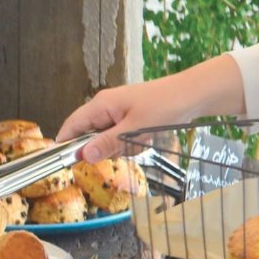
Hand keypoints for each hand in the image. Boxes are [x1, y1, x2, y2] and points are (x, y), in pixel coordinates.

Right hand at [56, 55, 245, 162]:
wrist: (193, 95)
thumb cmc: (166, 105)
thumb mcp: (135, 129)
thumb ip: (107, 143)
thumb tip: (84, 156)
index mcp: (101, 105)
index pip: (71, 126)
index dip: (65, 145)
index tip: (65, 163)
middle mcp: (105, 108)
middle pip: (88, 137)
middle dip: (103, 149)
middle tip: (123, 148)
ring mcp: (116, 113)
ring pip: (105, 141)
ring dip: (120, 148)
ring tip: (140, 141)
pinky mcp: (128, 119)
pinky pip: (120, 139)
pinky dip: (130, 144)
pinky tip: (145, 138)